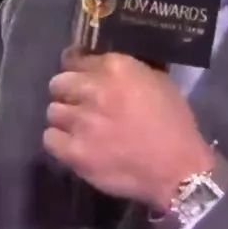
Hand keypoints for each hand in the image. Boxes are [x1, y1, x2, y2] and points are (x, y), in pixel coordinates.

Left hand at [43, 50, 213, 209]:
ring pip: (53, 111)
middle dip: (67, 92)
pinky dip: (59, 141)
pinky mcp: (75, 152)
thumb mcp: (159, 81)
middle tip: (79, 104)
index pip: (76, 58)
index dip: (77, 68)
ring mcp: (82, 122)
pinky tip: (74, 145)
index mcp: (116, 68)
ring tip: (79, 127)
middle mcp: (94, 90)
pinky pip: (49, 139)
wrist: (178, 170)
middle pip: (59, 83)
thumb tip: (106, 65)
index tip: (79, 75)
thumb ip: (129, 69)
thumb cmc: (174, 124)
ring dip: (65, 117)